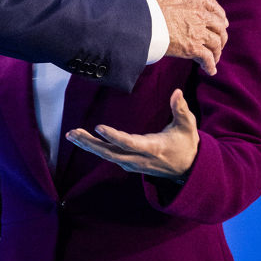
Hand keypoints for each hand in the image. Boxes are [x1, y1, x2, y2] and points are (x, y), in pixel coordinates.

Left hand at [66, 88, 198, 181]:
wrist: (188, 168)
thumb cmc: (187, 143)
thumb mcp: (188, 125)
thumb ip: (181, 109)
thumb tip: (177, 92)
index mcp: (153, 148)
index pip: (129, 143)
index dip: (113, 136)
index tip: (98, 127)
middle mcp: (140, 158)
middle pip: (111, 153)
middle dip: (90, 143)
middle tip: (72, 133)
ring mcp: (134, 164)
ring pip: (107, 156)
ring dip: (88, 145)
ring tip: (71, 135)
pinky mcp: (130, 164)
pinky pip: (109, 157)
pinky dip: (95, 148)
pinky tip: (82, 140)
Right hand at [125, 0, 226, 74]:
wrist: (138, 16)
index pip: (212, 5)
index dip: (218, 14)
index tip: (221, 20)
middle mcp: (199, 12)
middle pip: (218, 25)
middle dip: (221, 34)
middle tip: (220, 42)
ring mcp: (198, 30)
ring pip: (217, 42)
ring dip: (217, 51)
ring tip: (214, 59)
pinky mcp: (193, 48)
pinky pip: (208, 59)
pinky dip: (211, 66)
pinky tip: (210, 71)